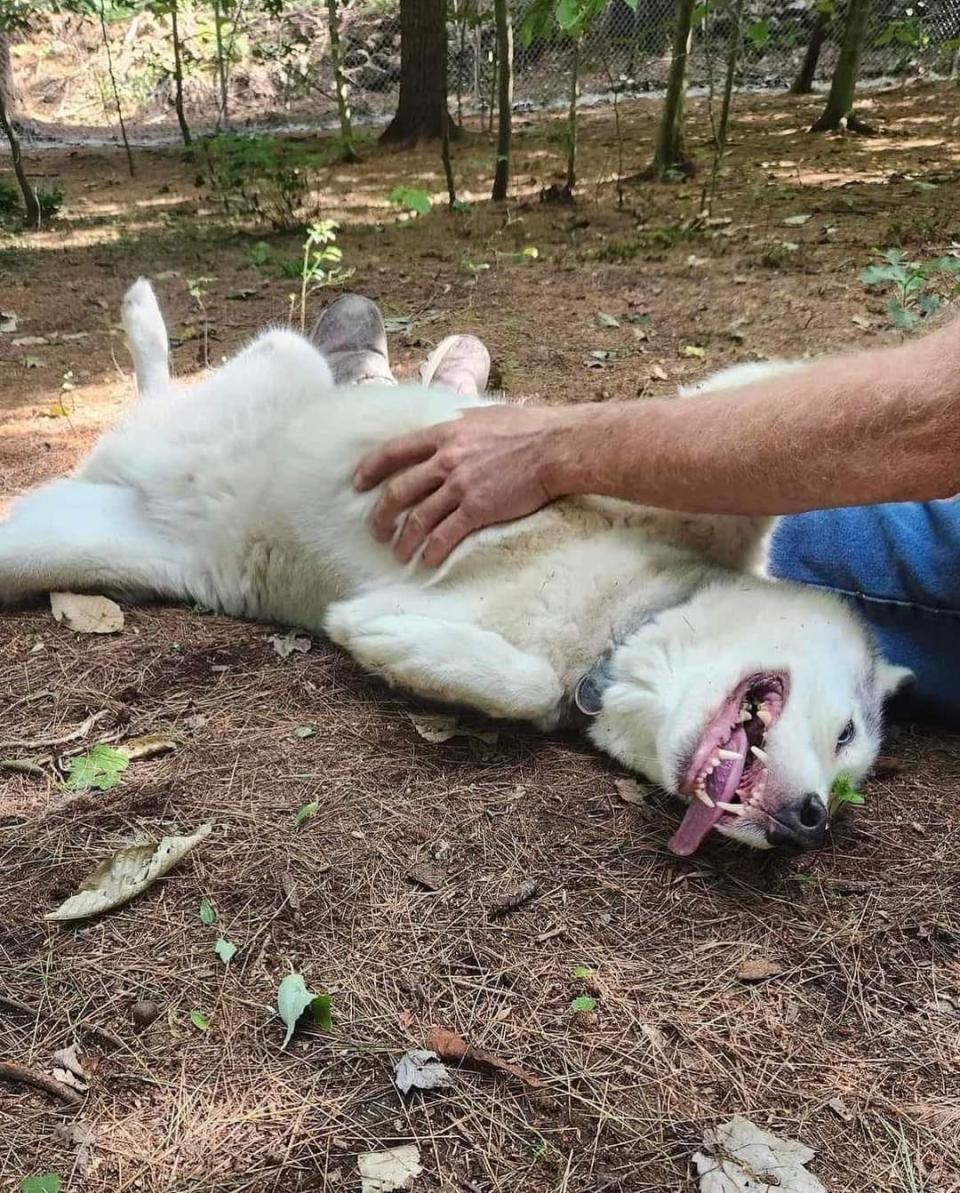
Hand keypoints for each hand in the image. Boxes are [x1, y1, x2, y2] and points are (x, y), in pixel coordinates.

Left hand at [353, 404, 570, 565]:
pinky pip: (445, 535)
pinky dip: (432, 550)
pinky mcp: (477, 509)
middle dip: (381, 514)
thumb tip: (453, 418)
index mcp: (444, 434)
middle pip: (399, 490)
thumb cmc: (527, 428)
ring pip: (418, 518)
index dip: (370, 469)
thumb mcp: (486, 414)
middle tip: (375, 530)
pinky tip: (426, 561)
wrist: (555, 448)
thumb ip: (463, 420)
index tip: (358, 484)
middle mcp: (445, 460)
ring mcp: (460, 486)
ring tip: (397, 553)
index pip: (393, 451)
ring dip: (403, 539)